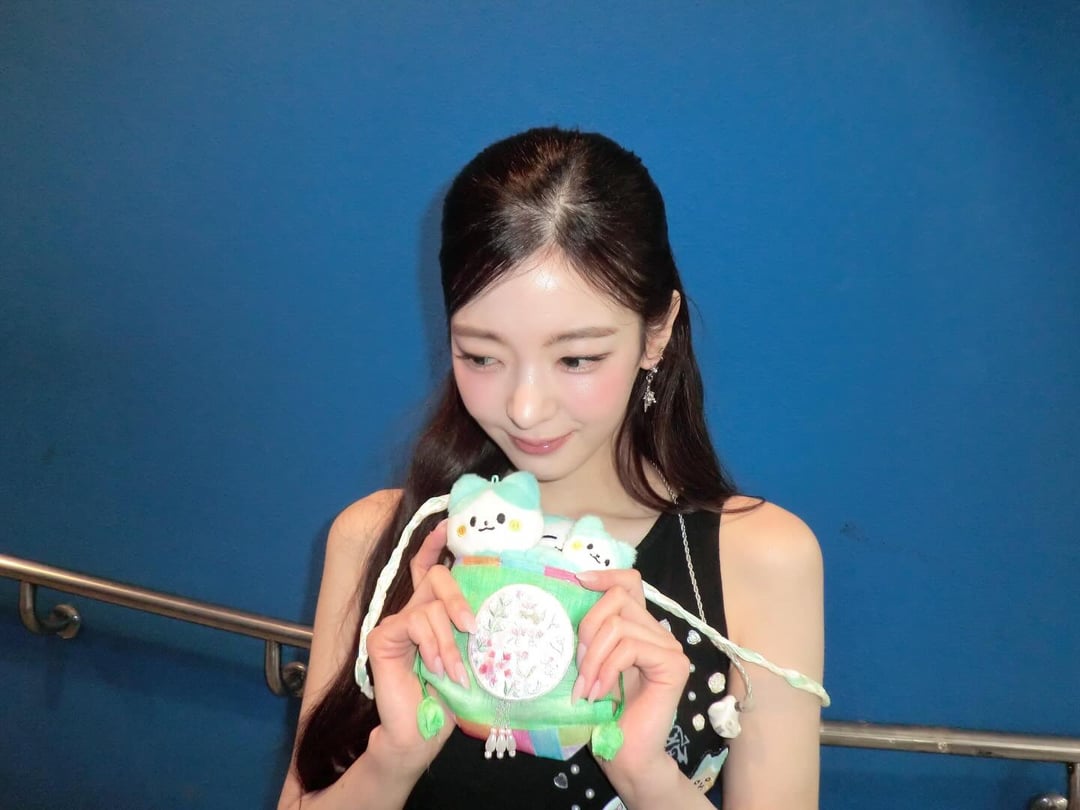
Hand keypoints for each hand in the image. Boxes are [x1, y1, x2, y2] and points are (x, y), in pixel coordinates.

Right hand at [364, 521, 475, 768]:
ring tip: (454, 671)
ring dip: (448, 641)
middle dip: (458, 598)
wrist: (420, 733)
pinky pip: (414, 622)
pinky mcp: (382, 634)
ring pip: (430, 605)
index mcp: (432, 612)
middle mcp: (412, 610)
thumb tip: (494, 609)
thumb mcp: (468, 655)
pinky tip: (433, 667)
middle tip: (473, 627)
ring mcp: (395, 621)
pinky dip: (430, 644)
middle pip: (436, 576)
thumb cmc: (448, 696)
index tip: (447, 524)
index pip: (430, 568)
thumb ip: (471, 628)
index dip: (436, 544)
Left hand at [573, 567, 689, 785]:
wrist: (626, 754)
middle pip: (618, 598)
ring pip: (619, 625)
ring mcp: (669, 647)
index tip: (577, 581)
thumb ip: (591, 633)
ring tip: (585, 688)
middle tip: (578, 668)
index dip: (605, 575)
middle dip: (588, 628)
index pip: (630, 582)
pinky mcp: (674, 665)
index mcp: (639, 627)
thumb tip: (572, 596)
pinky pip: (630, 648)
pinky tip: (599, 693)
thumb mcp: (591, 662)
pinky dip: (607, 669)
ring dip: (593, 658)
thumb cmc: (605, 713)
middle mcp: (658, 632)